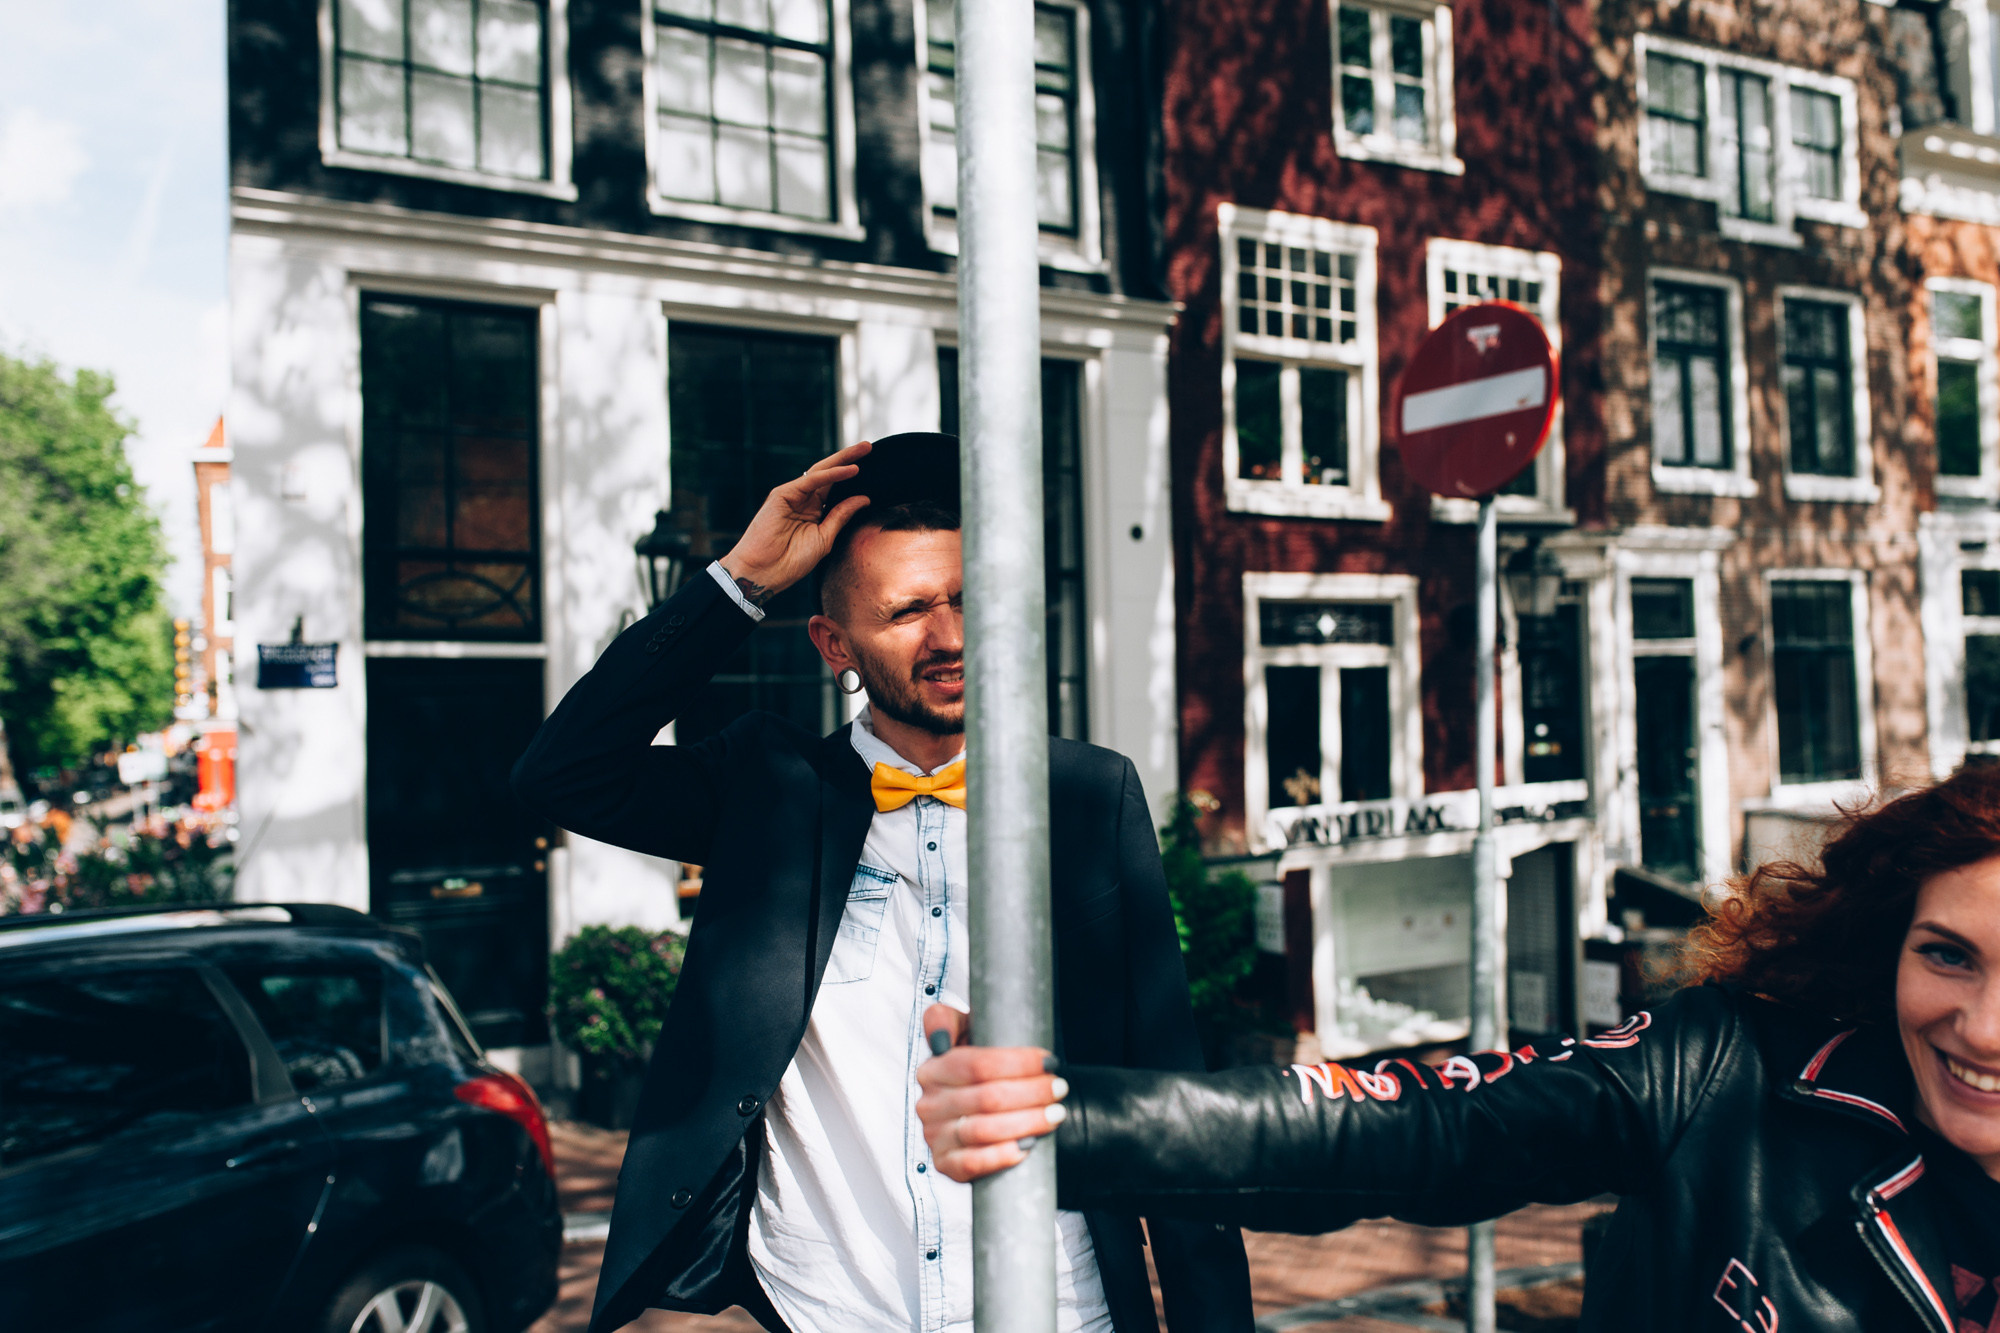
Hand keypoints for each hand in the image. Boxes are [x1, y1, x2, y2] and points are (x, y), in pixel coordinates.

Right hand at [717, 441, 872, 603]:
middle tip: (869, 447)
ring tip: (864, 450)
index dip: (853, 477)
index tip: (874, 468)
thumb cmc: (792, 560)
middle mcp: (804, 500)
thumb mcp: (825, 537)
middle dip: (850, 459)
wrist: (765, 572)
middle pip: (830, 474)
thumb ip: (841, 515)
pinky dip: (832, 474)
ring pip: (822, 472)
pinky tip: (850, 470)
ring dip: (843, 460)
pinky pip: (812, 481)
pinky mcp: (782, 494)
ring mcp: (793, 495)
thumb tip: (864, 498)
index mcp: (814, 511)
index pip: (836, 488)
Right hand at [916, 1003, 1067, 1182]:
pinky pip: (972, 1163)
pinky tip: (1028, 1145)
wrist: (977, 1106)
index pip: (977, 1065)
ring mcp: (934, 1135)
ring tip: (1055, 1114)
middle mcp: (928, 1103)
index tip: (1050, 1062)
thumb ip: (944, 1019)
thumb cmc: (976, 1065)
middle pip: (988, 1098)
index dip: (1019, 1063)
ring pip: (984, 1130)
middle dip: (1032, 1093)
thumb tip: (938, 1040)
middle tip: (1060, 1088)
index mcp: (932, 1069)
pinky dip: (1002, 1155)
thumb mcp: (961, 1032)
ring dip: (1027, 1122)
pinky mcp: (945, 1163)